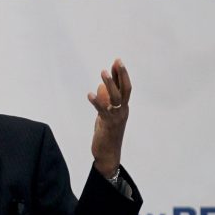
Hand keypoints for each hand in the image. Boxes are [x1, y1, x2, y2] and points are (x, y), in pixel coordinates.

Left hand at [87, 58, 131, 177]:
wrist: (109, 153)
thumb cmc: (107, 133)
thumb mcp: (106, 114)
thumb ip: (106, 101)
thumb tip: (102, 86)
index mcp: (124, 108)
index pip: (125, 88)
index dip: (121, 75)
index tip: (117, 62)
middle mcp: (123, 111)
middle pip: (125, 90)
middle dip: (121, 75)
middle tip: (117, 61)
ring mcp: (116, 117)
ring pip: (115, 97)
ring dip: (110, 84)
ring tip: (103, 72)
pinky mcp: (107, 124)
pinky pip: (102, 110)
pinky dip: (96, 101)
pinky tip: (89, 94)